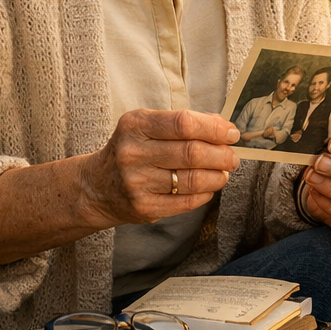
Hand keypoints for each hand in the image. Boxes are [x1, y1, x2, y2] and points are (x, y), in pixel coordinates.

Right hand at [79, 108, 239, 227]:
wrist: (98, 186)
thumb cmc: (133, 149)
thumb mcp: (148, 126)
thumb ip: (184, 122)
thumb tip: (223, 126)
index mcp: (135, 124)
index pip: (184, 123)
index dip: (214, 129)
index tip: (232, 133)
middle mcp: (133, 152)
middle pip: (192, 153)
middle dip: (221, 155)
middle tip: (233, 157)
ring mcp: (136, 182)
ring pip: (192, 180)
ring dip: (217, 176)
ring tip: (223, 173)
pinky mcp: (142, 207)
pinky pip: (186, 202)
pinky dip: (205, 194)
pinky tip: (209, 188)